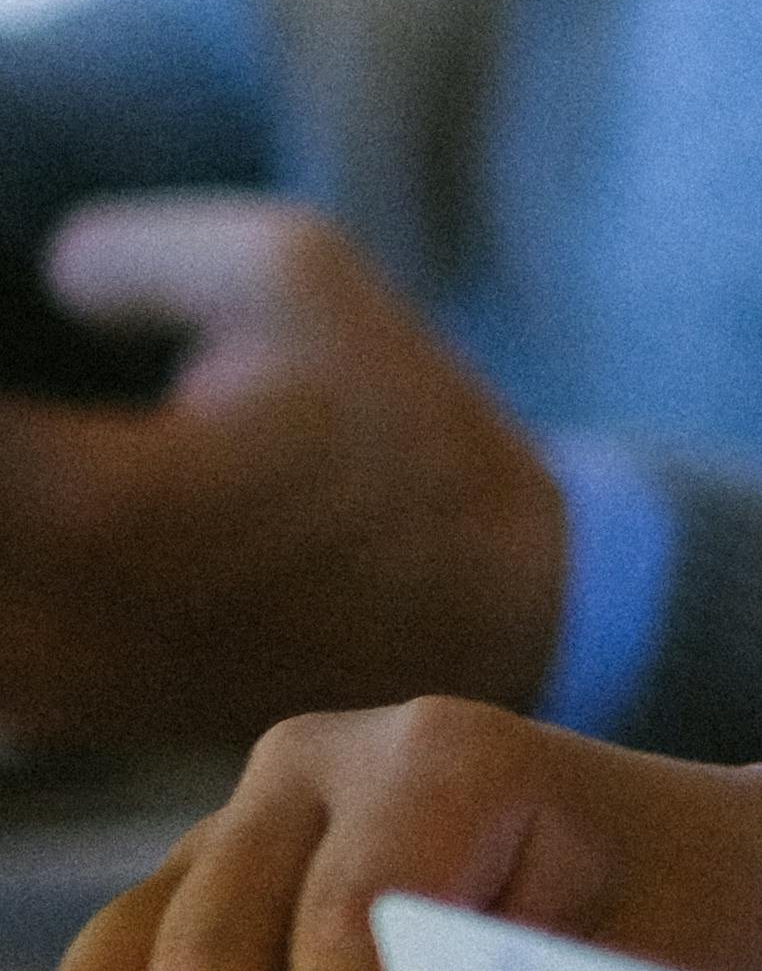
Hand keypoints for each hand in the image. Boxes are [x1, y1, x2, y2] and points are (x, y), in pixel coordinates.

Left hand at [0, 197, 568, 750]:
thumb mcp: (297, 278)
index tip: (5, 364)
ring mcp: (53, 687)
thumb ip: (130, 255)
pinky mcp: (69, 715)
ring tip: (31, 461)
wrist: (503, 610)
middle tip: (16, 403)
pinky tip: (33, 526)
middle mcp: (50, 620)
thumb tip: (45, 271)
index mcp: (92, 504)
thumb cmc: (405, 437)